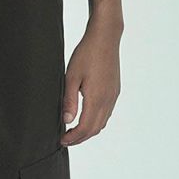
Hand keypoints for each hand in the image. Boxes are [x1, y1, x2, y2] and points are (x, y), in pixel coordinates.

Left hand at [60, 20, 121, 145]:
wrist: (105, 39)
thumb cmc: (87, 54)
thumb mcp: (71, 77)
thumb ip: (69, 100)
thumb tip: (67, 120)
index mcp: (96, 98)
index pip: (85, 128)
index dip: (73, 138)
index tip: (62, 140)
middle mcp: (108, 100)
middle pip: (95, 129)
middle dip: (80, 138)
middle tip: (66, 140)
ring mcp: (113, 96)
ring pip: (102, 122)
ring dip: (89, 130)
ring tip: (74, 131)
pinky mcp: (115, 90)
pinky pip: (107, 113)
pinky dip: (96, 121)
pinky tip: (86, 116)